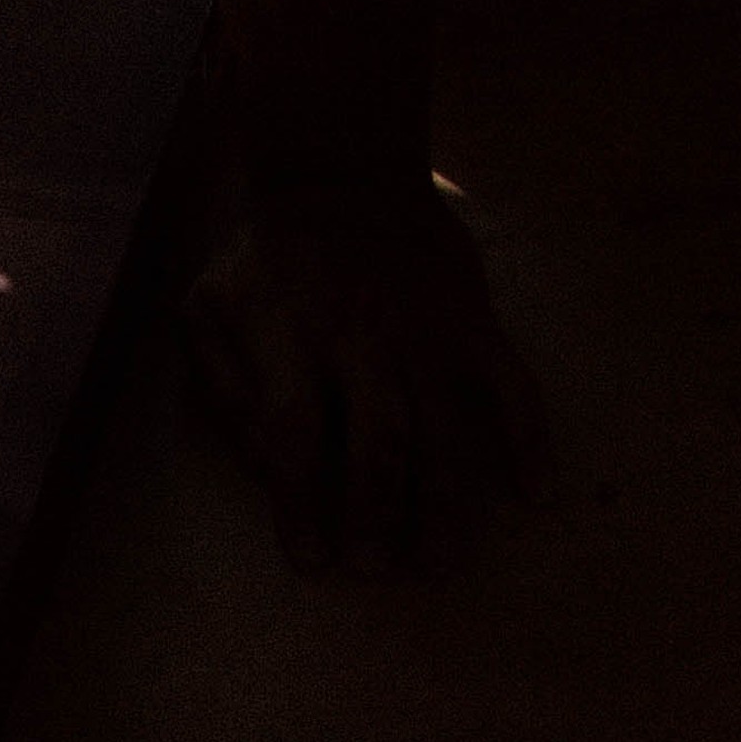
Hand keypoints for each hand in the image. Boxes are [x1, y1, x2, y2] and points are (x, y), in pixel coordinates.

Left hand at [184, 174, 547, 578]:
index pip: (293, 437)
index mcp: (291, 339)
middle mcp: (363, 338)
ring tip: (439, 560)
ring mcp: (425, 330)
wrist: (344, 172)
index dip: (301, 505)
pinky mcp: (473, 321)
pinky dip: (529, 439)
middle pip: (378, 442)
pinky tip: (532, 493)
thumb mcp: (208, 306)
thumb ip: (223, 386)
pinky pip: (512, 385)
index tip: (311, 560)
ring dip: (446, 502)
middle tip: (377, 569)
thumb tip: (262, 463)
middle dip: (377, 514)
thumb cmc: (266, 260)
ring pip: (446, 428)